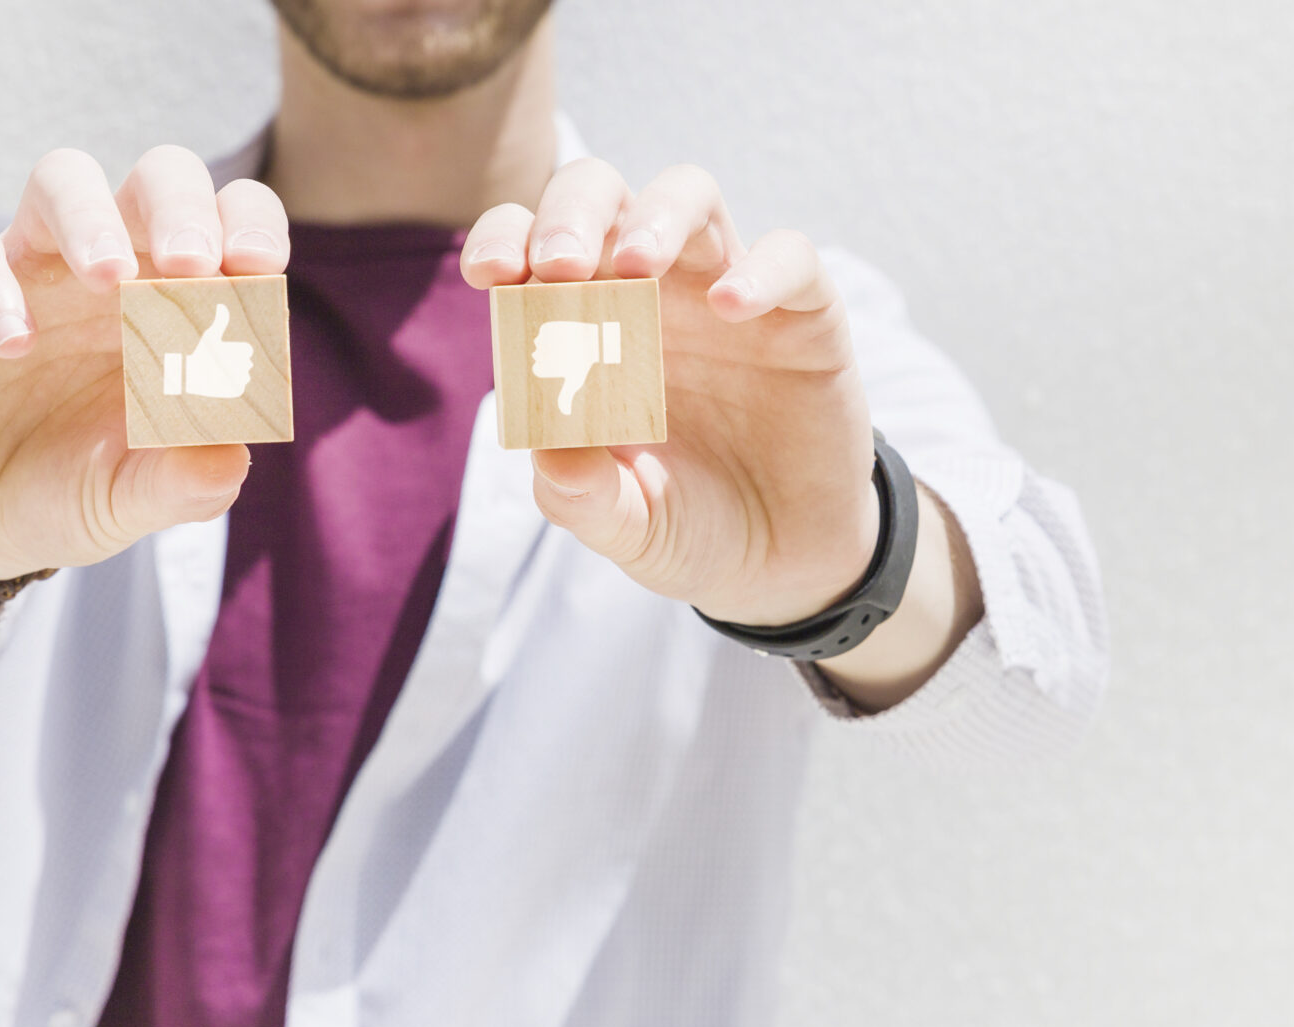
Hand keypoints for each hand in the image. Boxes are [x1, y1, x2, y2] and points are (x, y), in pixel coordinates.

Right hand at [0, 146, 289, 584]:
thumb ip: (183, 483)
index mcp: (179, 302)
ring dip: (91, 217)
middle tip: (192, 265)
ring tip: (107, 280)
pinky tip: (13, 345)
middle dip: (181, 207)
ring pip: (62, 179)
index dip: (250, 224)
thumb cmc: (71, 494)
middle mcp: (112, 268)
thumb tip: (229, 457)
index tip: (260, 267)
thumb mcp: (130, 502)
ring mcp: (30, 270)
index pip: (229, 224)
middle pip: (157, 178)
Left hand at [459, 158, 877, 627]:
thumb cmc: (687, 524)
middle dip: (571, 214)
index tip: (490, 274)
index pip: (531, 249)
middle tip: (558, 265)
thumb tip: (547, 449)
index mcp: (583, 324)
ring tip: (636, 266)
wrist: (783, 562)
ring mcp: (725, 290)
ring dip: (656, 216)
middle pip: (602, 196)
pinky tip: (732, 307)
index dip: (505, 239)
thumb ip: (582, 494)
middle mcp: (649, 289)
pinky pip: (789, 257)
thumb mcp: (626, 526)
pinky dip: (759, 269)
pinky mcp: (803, 313)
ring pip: (689, 196)